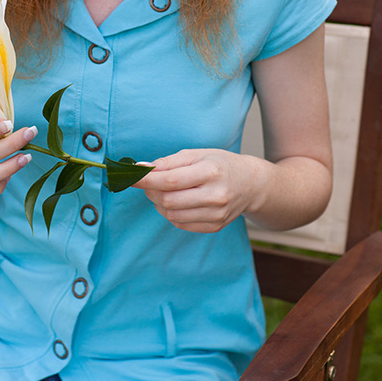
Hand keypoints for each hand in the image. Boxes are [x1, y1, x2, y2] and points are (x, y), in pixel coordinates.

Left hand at [133, 149, 263, 232]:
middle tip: (147, 183)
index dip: (146, 180)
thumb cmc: (220, 164)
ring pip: (172, 215)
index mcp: (211, 172)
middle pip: (169, 200)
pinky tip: (176, 202)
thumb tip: (142, 169)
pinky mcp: (215, 226)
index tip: (130, 177)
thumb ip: (168, 162)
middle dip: (151, 192)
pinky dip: (171, 213)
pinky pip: (182, 224)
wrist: (251, 184)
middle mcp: (216, 195)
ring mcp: (217, 214)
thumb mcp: (197, 154)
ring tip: (162, 192)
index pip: (170, 180)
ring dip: (159, 204)